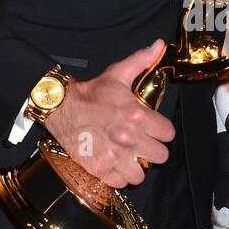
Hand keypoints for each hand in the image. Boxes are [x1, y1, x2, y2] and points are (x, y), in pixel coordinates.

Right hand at [43, 40, 174, 187]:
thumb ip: (142, 61)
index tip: (153, 130)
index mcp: (137, 116)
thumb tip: (159, 45)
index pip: (168, 134)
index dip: (162, 131)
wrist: (60, 107)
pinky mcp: (99, 169)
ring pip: (141, 175)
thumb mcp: (117, 74)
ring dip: (136, 167)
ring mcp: (113, 157)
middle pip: (160, 157)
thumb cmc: (91, 93)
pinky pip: (120, 183)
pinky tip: (114, 164)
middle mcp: (128, 139)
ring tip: (128, 157)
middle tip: (142, 144)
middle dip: (152, 150)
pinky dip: (118, 177)